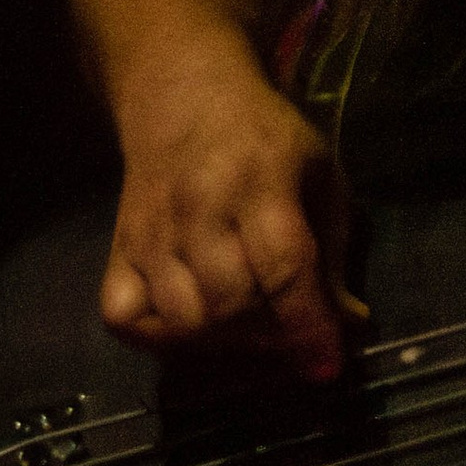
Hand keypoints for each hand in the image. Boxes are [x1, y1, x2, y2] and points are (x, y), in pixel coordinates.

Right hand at [99, 25, 354, 383]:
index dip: (308, 326)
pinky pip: (126, 320)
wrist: (183, 98)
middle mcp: (199, 207)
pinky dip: (160, 339)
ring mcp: (150, 231)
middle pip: (231, 304)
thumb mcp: (319, 175)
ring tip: (253, 329)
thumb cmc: (265, 139)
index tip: (326, 367)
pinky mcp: (118, 249)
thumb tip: (348, 326)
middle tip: (293, 336)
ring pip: (183, 321)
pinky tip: (194, 326)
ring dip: (224, 344)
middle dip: (271, 338)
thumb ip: (333, 252)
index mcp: (260, 179)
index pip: (283, 268)